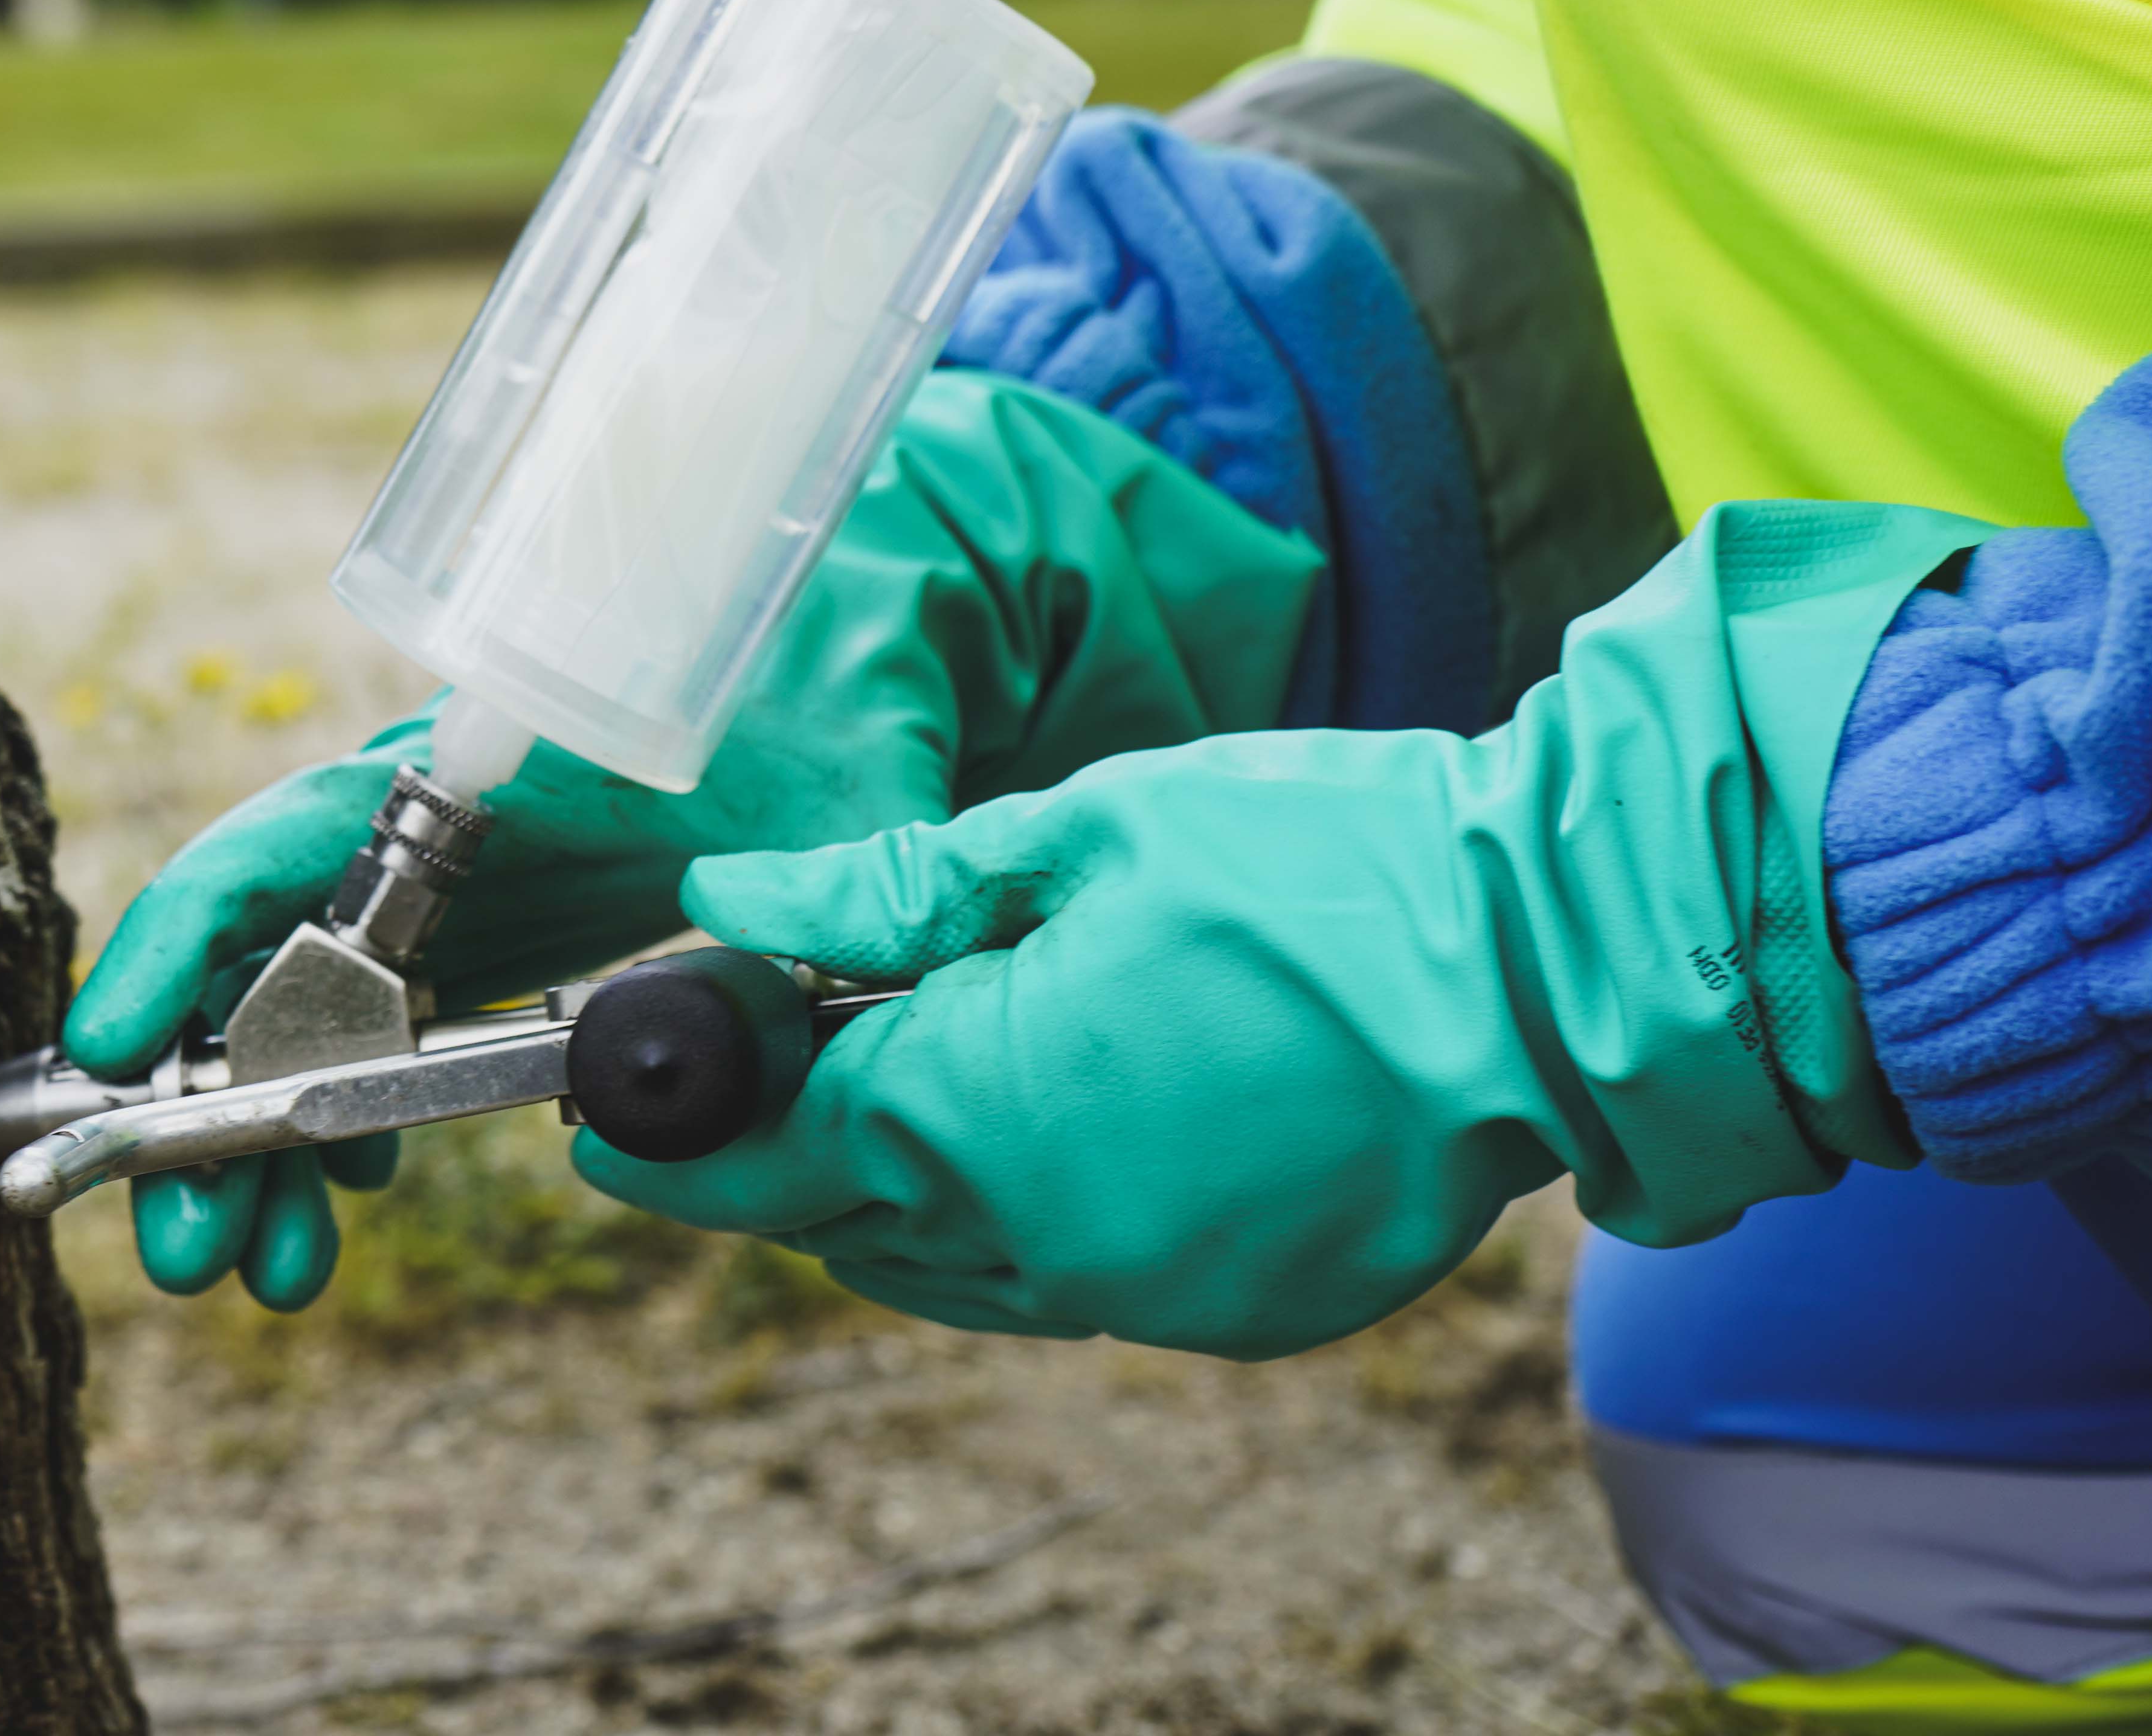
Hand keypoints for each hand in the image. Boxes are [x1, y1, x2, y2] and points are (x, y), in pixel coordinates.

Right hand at [62, 370, 1326, 1308]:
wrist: (860, 656)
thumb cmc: (839, 704)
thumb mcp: (842, 799)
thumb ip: (808, 905)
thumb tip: (752, 1042)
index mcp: (475, 766)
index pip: (283, 842)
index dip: (180, 945)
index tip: (104, 1054)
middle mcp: (425, 825)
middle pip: (263, 962)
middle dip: (200, 1116)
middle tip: (186, 1260)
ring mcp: (441, 886)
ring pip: (300, 1016)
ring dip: (261, 1147)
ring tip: (260, 1274)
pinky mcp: (475, 936)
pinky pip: (366, 1034)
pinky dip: (335, 1120)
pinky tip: (337, 1202)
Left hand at [577, 499, 1989, 1356]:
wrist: (1552, 966)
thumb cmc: (1317, 867)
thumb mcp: (1070, 836)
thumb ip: (877, 895)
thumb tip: (725, 906)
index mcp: (971, 1112)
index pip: (757, 1154)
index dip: (667, 1131)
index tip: (599, 1112)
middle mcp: (1038, 1238)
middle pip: (837, 1221)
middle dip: (783, 1149)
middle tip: (776, 1045)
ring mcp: (1141, 1295)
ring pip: (947, 1268)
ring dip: (899, 1187)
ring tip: (926, 1059)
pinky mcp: (1228, 1315)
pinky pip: (1068, 1283)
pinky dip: (1024, 1217)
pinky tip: (1064, 1109)